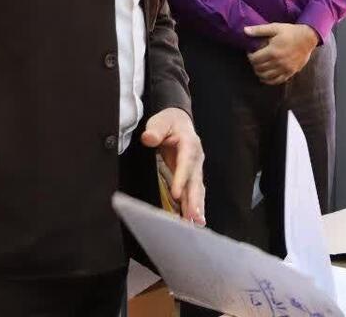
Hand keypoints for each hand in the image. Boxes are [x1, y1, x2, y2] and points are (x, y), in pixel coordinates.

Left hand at [142, 107, 205, 224]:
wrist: (178, 122)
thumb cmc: (169, 122)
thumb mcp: (160, 121)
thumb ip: (155, 130)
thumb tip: (148, 138)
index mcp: (189, 144)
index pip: (186, 163)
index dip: (182, 179)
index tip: (177, 194)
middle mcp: (196, 158)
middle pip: (195, 181)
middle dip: (195, 200)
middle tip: (193, 217)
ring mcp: (195, 169)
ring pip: (197, 190)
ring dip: (197, 207)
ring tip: (196, 223)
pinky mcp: (191, 177)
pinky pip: (194, 193)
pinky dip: (195, 207)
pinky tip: (194, 221)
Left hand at [245, 23, 319, 84]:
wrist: (308, 38)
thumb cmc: (291, 32)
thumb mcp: (275, 27)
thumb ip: (259, 30)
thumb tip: (245, 31)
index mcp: (272, 51)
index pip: (254, 59)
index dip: (250, 56)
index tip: (251, 52)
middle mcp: (277, 62)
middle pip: (259, 68)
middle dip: (254, 64)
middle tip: (255, 59)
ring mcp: (284, 69)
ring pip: (266, 76)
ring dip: (259, 73)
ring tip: (259, 67)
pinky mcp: (290, 73)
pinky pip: (277, 81)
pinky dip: (269, 81)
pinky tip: (265, 77)